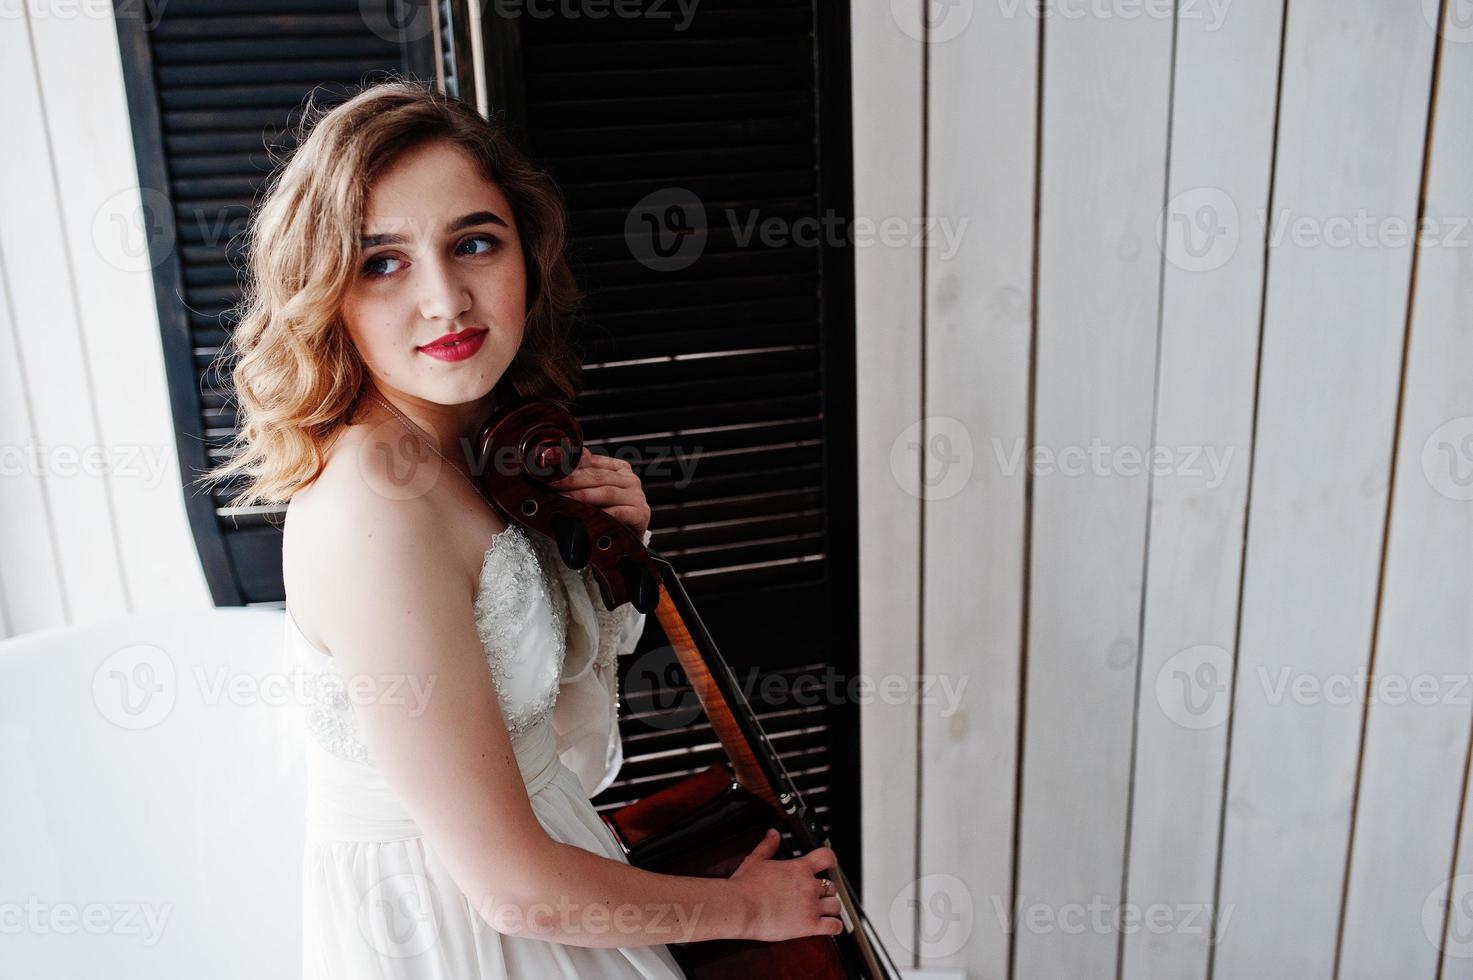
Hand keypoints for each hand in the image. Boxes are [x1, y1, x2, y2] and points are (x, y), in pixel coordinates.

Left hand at [546, 450, 650, 537]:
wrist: (626, 543)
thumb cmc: (606, 516)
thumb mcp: (594, 492)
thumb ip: (582, 475)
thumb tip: (558, 457)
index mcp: (619, 468)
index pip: (592, 462)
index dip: (569, 465)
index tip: (548, 468)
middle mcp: (630, 479)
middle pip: (597, 477)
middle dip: (571, 479)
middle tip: (550, 482)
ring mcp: (637, 496)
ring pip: (606, 492)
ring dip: (581, 495)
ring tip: (562, 497)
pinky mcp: (641, 514)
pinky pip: (618, 512)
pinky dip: (601, 514)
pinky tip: (584, 515)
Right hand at [728, 828, 843, 942]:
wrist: (740, 907)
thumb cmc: (745, 886)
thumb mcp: (756, 860)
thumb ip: (768, 846)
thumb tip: (773, 834)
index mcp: (799, 868)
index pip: (826, 857)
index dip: (830, 860)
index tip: (829, 863)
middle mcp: (809, 886)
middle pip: (832, 885)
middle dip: (826, 890)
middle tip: (818, 894)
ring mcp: (811, 906)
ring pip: (836, 905)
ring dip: (831, 907)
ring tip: (824, 910)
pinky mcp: (809, 925)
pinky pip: (834, 925)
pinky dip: (835, 926)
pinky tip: (831, 925)